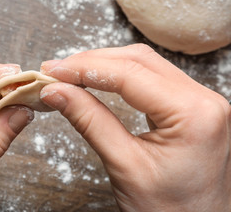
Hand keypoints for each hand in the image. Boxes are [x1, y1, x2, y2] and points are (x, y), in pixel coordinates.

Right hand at [40, 44, 230, 210]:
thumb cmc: (169, 210)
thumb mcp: (124, 166)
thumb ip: (90, 121)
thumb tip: (57, 92)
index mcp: (194, 114)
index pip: (129, 74)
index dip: (84, 68)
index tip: (53, 71)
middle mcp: (204, 99)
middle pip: (138, 60)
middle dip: (91, 61)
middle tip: (56, 70)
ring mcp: (200, 100)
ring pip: (144, 64)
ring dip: (104, 64)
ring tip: (70, 73)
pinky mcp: (190, 106)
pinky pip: (152, 78)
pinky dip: (120, 75)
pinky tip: (98, 78)